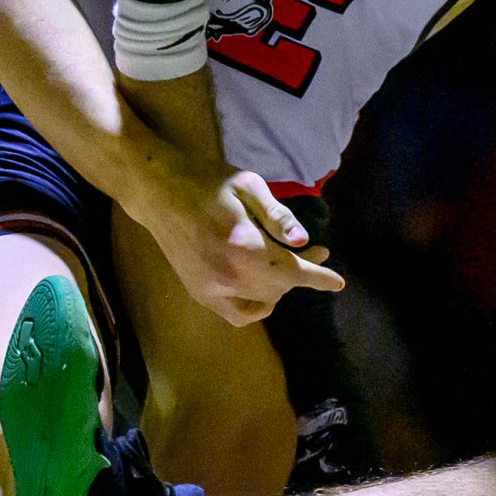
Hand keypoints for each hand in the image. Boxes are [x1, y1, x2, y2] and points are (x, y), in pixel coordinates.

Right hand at [147, 164, 344, 325]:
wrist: (157, 192)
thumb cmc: (205, 181)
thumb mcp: (247, 185)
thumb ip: (277, 215)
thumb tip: (303, 242)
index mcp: (243, 246)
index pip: (293, 271)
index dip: (319, 277)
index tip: (338, 282)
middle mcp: (228, 275)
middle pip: (280, 287)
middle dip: (301, 271)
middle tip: (312, 249)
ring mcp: (211, 289)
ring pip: (262, 302)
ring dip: (280, 287)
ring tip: (285, 263)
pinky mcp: (200, 293)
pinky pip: (237, 315)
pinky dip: (256, 308)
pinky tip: (262, 290)